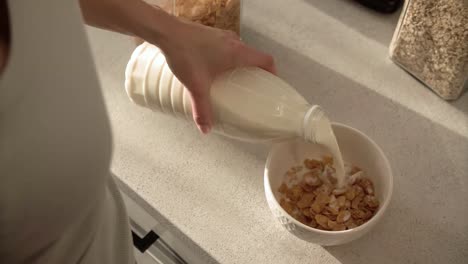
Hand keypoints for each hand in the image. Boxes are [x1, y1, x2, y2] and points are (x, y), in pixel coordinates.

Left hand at [158, 20, 275, 133]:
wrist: (167, 32)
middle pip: (253, 56)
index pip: (266, 60)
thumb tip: (206, 128)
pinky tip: (213, 67)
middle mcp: (233, 42)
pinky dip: (226, 57)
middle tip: (250, 85)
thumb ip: (202, 110)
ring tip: (231, 78)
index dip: (273, 72)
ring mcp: (222, 36)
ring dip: (239, 63)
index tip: (271, 83)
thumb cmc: (184, 52)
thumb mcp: (196, 86)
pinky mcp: (211, 34)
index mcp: (238, 53)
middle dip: (254, 71)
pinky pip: (226, 46)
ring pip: (239, 50)